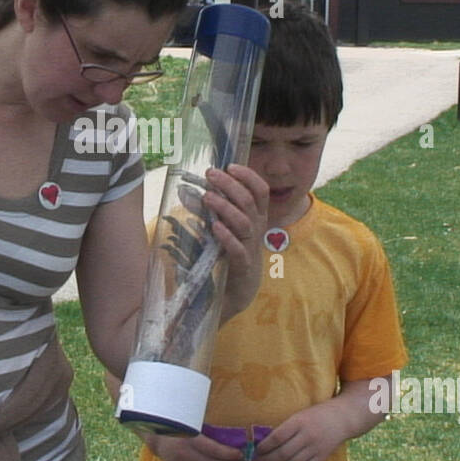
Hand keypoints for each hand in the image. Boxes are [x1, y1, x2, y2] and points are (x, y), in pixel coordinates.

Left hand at [202, 164, 268, 314]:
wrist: (234, 295)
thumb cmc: (228, 257)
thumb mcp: (226, 230)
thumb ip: (218, 211)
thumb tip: (199, 188)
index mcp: (255, 219)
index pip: (260, 191)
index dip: (248, 176)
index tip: (230, 165)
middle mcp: (256, 231)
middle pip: (250, 202)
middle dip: (230, 185)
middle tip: (210, 174)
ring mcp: (251, 249)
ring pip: (245, 222)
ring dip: (225, 206)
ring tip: (207, 197)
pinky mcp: (242, 268)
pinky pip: (238, 250)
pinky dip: (227, 237)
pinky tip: (214, 227)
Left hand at [253, 403, 349, 460]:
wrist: (342, 418)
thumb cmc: (316, 415)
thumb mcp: (299, 415)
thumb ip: (285, 428)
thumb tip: (264, 443)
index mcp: (298, 422)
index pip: (277, 437)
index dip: (264, 446)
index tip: (254, 451)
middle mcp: (306, 436)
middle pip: (282, 453)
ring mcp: (314, 449)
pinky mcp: (321, 459)